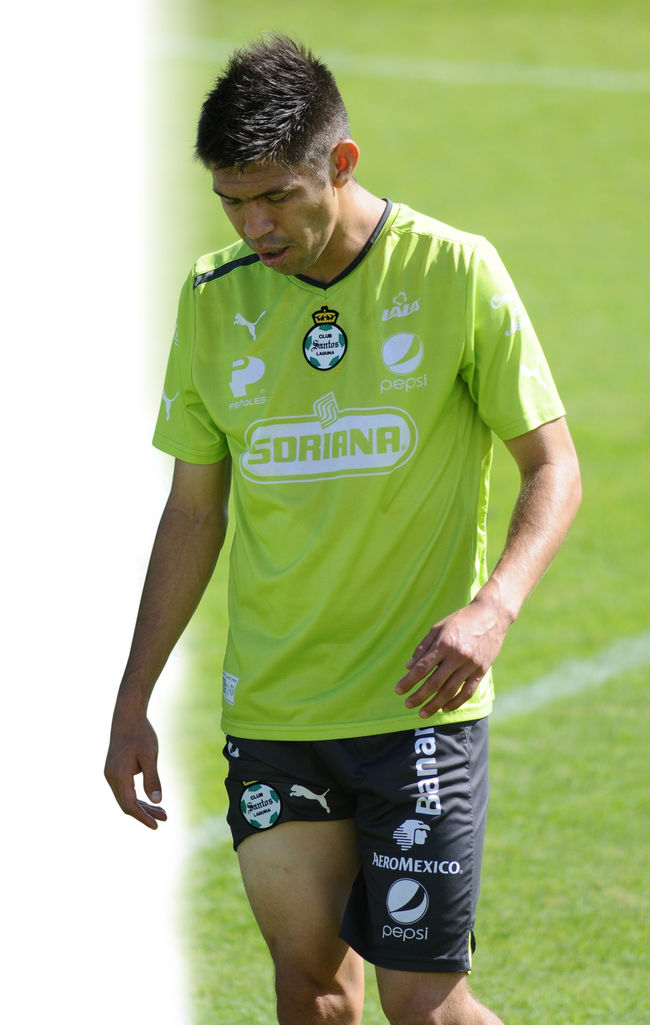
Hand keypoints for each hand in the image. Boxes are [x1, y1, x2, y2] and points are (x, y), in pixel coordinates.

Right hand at [104, 712, 166, 829]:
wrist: (127, 716)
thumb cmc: (140, 734)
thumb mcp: (150, 756)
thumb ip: (152, 779)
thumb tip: (157, 801)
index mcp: (118, 776)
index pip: (129, 805)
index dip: (143, 817)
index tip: (157, 825)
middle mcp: (111, 777)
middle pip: (127, 804)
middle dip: (145, 813)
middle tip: (165, 818)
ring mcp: (111, 774)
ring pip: (125, 798)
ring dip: (142, 806)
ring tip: (162, 812)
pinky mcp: (114, 770)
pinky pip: (125, 790)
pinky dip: (137, 797)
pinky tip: (150, 799)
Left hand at [395, 596, 509, 717]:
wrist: (491, 615)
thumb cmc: (460, 620)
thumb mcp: (438, 628)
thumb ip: (423, 648)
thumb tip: (408, 667)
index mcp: (444, 643)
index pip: (422, 668)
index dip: (409, 681)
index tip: (398, 690)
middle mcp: (457, 655)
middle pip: (434, 682)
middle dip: (419, 696)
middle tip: (408, 705)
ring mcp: (471, 664)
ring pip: (450, 690)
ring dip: (435, 704)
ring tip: (423, 713)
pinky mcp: (482, 670)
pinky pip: (468, 691)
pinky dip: (456, 702)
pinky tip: (445, 708)